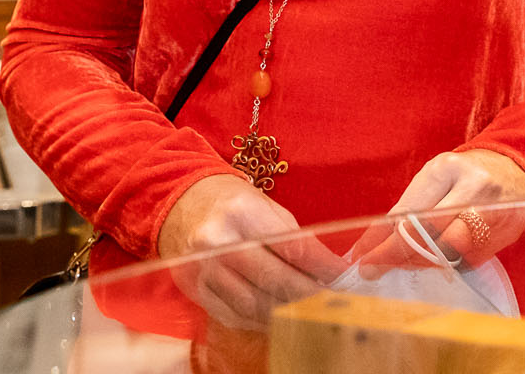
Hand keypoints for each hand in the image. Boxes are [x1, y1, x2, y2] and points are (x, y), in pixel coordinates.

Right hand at [159, 174, 344, 329]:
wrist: (182, 205)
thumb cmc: (233, 204)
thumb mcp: (266, 207)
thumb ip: (293, 237)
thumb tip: (326, 270)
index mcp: (242, 213)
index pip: (292, 247)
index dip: (322, 267)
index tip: (342, 277)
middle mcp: (218, 242)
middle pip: (274, 280)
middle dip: (309, 293)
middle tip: (332, 300)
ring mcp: (202, 270)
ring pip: (255, 304)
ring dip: (288, 312)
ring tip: (311, 310)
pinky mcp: (194, 291)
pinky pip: (234, 315)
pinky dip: (261, 320)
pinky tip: (280, 316)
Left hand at [351, 150, 524, 275]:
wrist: (517, 170)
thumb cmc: (465, 174)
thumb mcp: (435, 179)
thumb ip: (407, 209)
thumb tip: (370, 245)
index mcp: (448, 169)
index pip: (409, 213)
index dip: (382, 241)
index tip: (361, 259)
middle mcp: (473, 189)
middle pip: (428, 235)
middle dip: (396, 256)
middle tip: (373, 269)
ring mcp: (492, 214)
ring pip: (447, 253)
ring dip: (418, 263)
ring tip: (400, 265)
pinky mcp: (503, 236)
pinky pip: (465, 259)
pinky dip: (443, 265)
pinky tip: (429, 264)